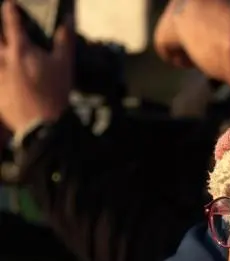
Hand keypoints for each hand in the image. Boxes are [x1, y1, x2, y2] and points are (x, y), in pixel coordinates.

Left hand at [0, 1, 72, 131]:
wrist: (42, 124)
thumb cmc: (55, 92)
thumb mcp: (65, 64)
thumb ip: (64, 40)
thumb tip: (68, 20)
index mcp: (21, 49)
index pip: (11, 21)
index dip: (9, 9)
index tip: (9, 4)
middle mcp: (3, 58)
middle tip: (3, 30)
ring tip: (4, 53)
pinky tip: (4, 75)